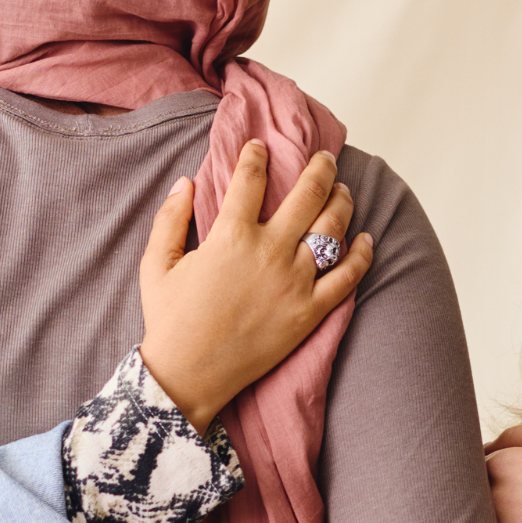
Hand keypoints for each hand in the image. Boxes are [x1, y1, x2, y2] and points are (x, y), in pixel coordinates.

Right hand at [137, 142, 373, 428]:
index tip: (260, 147)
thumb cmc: (169, 320)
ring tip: (343, 191)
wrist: (189, 375)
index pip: (251, 179)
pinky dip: (361, 255)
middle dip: (319, 168)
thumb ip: (170, 218)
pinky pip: (346, 277)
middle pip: (307, 195)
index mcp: (231, 235)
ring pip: (332, 229)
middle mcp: (270, 251)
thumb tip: (184, 181)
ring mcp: (295, 282)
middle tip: (324, 158)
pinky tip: (365, 240)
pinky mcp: (309, 312)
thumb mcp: (156, 264)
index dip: (257, 157)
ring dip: (341, 202)